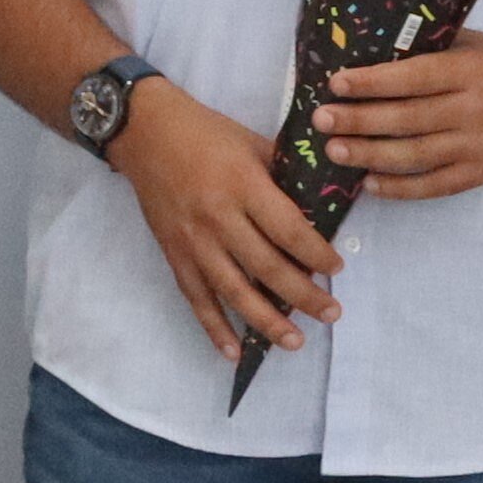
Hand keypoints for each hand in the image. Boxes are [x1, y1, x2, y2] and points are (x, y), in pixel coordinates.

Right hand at [108, 79, 341, 359]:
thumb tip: (320, 206)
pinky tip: (233, 351)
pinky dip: (214, 327)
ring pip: (234, 291)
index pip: (288, 230)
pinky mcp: (173, 253)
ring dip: (267, 321)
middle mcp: (218, 217)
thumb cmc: (206, 132)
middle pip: (267, 268)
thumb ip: (284, 175)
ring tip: (295, 341)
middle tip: (331, 314)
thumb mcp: (252, 142)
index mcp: (243, 185)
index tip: (336, 269)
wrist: (146, 131)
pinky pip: (196, 298)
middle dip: (303, 296)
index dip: (316, 255)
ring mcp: (193, 240)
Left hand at [310, 25, 482, 201]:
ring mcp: (481, 145)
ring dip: (370, 155)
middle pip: (409, 120)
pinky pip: (436, 186)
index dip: (374, 82)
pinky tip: (369, 182)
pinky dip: (400, 187)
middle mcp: (476, 109)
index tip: (336, 83)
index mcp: (472, 70)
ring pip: (417, 155)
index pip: (415, 78)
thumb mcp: (471, 43)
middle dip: (360, 120)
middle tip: (321, 119)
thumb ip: (428, 49)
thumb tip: (366, 50)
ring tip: (335, 150)